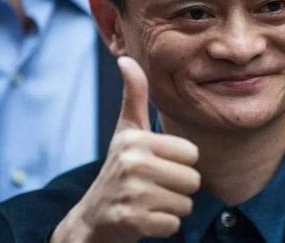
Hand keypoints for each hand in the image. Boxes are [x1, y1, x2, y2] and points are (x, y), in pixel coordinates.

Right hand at [51, 56, 199, 242]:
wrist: (93, 218)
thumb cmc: (118, 168)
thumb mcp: (126, 131)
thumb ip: (133, 96)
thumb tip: (125, 59)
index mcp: (135, 139)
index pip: (191, 153)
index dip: (179, 163)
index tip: (157, 165)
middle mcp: (132, 163)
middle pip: (192, 180)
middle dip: (178, 188)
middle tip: (153, 186)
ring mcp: (131, 193)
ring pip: (185, 204)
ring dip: (171, 208)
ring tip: (149, 201)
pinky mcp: (131, 221)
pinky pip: (173, 224)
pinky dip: (163, 226)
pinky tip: (144, 218)